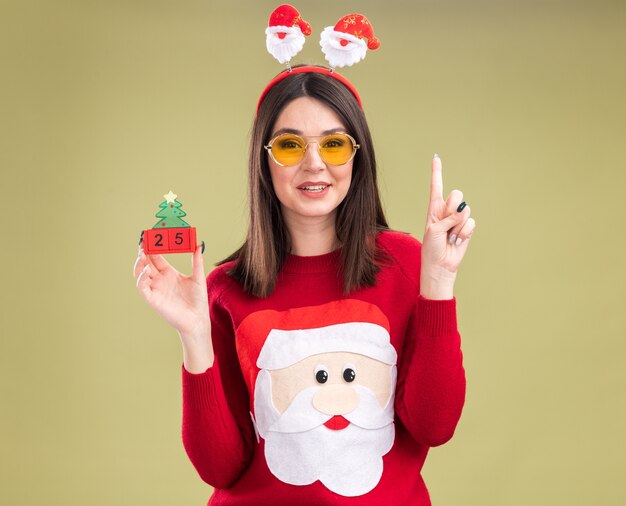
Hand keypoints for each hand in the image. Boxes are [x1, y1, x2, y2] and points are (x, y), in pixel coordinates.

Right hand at [133, 243, 210, 343]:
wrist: (198, 319)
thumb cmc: (198, 301)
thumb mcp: (198, 277)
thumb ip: (197, 260)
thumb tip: (199, 243)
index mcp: (169, 273)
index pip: (156, 257)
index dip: (152, 246)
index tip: (150, 234)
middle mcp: (160, 280)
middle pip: (146, 262)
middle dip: (143, 251)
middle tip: (143, 239)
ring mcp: (155, 289)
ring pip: (140, 273)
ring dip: (139, 262)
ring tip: (142, 252)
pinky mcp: (153, 299)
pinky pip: (142, 287)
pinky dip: (141, 277)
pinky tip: (147, 269)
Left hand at [420, 154, 475, 298]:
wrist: (440, 265)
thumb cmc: (431, 248)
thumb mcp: (434, 230)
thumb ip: (447, 218)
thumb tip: (462, 212)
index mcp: (434, 209)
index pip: (436, 187)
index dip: (437, 172)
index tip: (436, 156)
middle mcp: (446, 211)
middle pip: (456, 195)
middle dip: (452, 208)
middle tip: (446, 224)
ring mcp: (458, 220)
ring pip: (465, 210)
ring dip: (457, 226)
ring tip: (449, 237)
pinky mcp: (467, 228)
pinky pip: (471, 222)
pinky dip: (464, 233)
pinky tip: (457, 241)